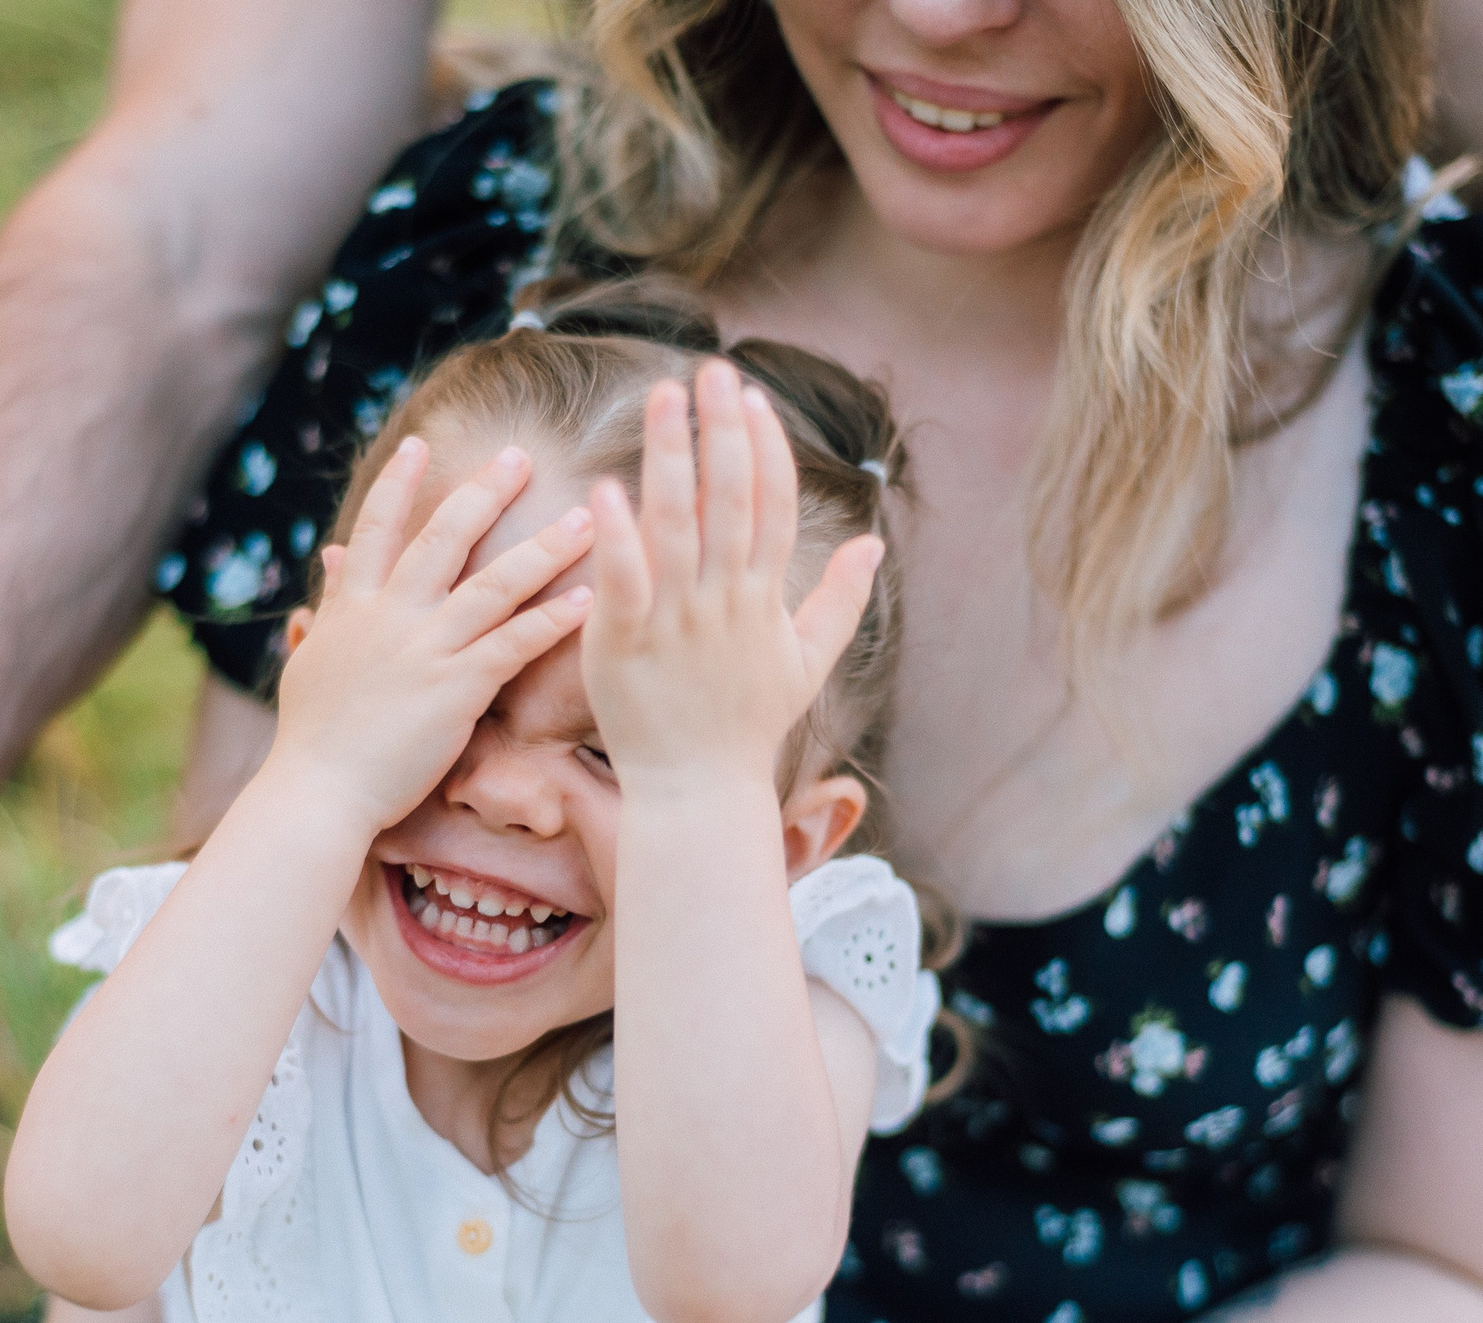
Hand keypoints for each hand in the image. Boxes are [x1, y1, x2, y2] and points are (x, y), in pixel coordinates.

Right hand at [269, 437, 594, 833]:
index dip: (398, 484)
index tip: (420, 441)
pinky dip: (552, 621)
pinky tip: (589, 600)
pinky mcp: (455, 690)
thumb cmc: (312, 738)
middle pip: (444, 539)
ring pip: (493, 584)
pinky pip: (513, 646)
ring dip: (543, 548)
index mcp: (354, 607)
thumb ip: (330, 605)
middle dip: (484, 491)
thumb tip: (331, 560)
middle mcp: (391, 616)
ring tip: (587, 518)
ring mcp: (425, 650)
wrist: (317, 792)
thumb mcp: (312, 660)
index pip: (377, 529)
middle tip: (520, 455)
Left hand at [582, 362, 882, 791]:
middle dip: (721, 432)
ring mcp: (677, 621)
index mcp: (762, 598)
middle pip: (729, 500)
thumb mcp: (806, 662)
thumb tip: (874, 547)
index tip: (749, 397)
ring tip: (664, 396)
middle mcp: (724, 601)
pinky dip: (618, 537)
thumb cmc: (746, 728)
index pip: (769, 506)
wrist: (700, 793)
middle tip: (710, 370)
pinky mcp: (627, 645)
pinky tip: (608, 487)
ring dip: (672, 457)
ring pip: (679, 526)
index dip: (763, 448)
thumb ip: (839, 601)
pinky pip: (626, 582)